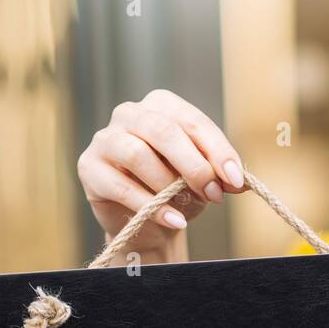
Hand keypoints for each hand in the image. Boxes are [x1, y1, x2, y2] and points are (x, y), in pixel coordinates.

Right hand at [77, 89, 245, 262]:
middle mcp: (129, 113)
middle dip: (195, 166)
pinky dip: (151, 206)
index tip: (236, 179)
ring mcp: (105, 138)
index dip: (218, 151)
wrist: (144, 222)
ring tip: (187, 208)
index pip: (193, 122)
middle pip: (164, 132)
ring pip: (138, 154)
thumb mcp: (202, 179)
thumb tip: (239, 180)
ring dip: (169, 185)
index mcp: (160, 105)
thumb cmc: (175, 191)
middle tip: (214, 194)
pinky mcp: (89, 167)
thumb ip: (218, 174)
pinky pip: (120, 185)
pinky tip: (173, 220)